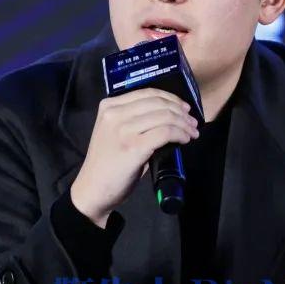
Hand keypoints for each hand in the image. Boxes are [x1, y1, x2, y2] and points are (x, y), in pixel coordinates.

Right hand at [70, 88, 198, 226]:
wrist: (92, 190)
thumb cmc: (107, 164)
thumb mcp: (115, 133)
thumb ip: (135, 120)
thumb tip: (169, 117)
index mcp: (109, 106)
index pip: (147, 93)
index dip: (171, 98)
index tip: (184, 108)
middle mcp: (115, 113)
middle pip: (158, 103)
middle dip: (181, 111)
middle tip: (192, 122)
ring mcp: (123, 129)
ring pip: (165, 117)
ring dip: (184, 124)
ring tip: (192, 132)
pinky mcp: (134, 146)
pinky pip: (165, 132)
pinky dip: (180, 134)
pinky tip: (185, 140)